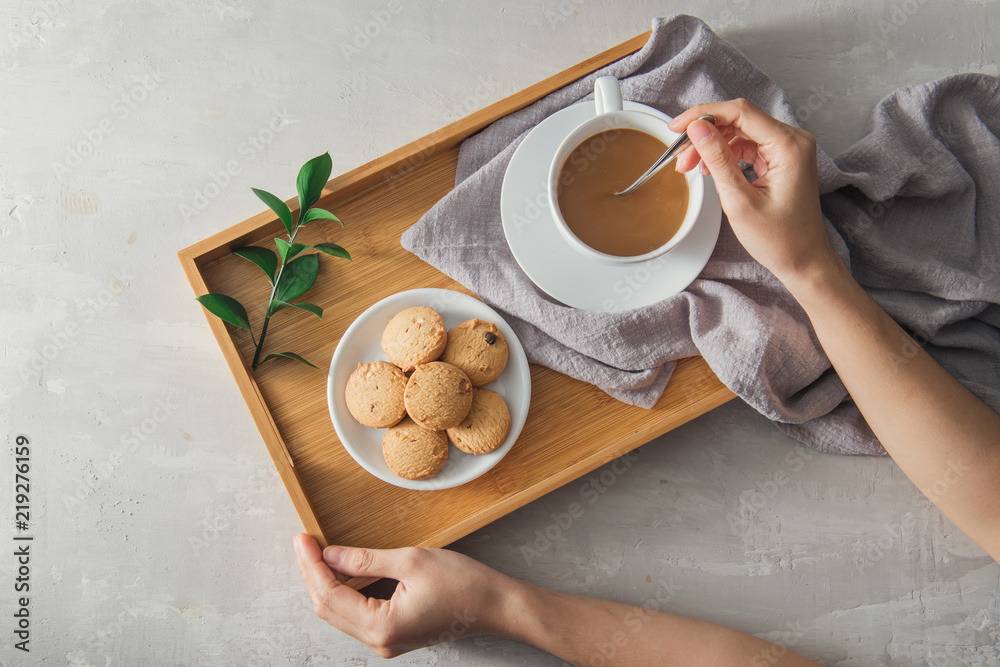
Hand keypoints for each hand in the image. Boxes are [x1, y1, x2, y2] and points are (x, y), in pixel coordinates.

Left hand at [293, 534, 514, 657]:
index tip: (302, 539)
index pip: (330, 594)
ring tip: (315, 553)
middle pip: (328, 608)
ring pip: (339, 613)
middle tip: (303, 542)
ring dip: (325, 582)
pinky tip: (340, 570)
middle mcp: (379, 641)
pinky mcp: (393, 634)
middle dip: (312, 573)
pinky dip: (343, 591)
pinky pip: (356, 614)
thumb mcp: (411, 561)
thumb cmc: (463, 584)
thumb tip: (330, 554)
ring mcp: (385, 641)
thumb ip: (366, 559)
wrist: (495, 606)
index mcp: (381, 626)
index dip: (311, 565)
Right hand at [670, 99, 838, 288]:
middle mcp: (793, 140)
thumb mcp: (739, 201)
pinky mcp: (781, 158)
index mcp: (789, 146)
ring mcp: (788, 148)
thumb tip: (698, 128)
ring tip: (690, 166)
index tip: (677, 126)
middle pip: (739, 120)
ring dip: (712, 144)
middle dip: (705, 134)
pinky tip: (709, 168)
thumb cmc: (780, 239)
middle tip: (680, 155)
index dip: (704, 115)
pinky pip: (748, 145)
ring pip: (740, 132)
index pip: (740, 113)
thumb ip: (718, 160)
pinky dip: (725, 153)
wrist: (804, 260)